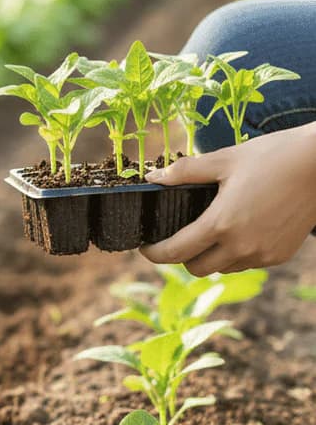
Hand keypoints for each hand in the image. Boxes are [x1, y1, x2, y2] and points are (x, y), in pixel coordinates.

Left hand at [139, 122, 315, 274]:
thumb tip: (152, 177)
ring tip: (207, 232)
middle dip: (181, 256)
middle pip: (196, 268)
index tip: (145, 247)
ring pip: (223, 268)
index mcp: (221, 224)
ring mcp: (263, 254)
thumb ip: (184, 172)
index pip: (175, 252)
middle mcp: (241, 246)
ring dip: (210, 257)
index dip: (154, 253)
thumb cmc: (272, 156)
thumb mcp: (223, 159)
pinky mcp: (280, 255)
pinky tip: (236, 232)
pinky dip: (235, 254)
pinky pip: (247, 263)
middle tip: (175, 237)